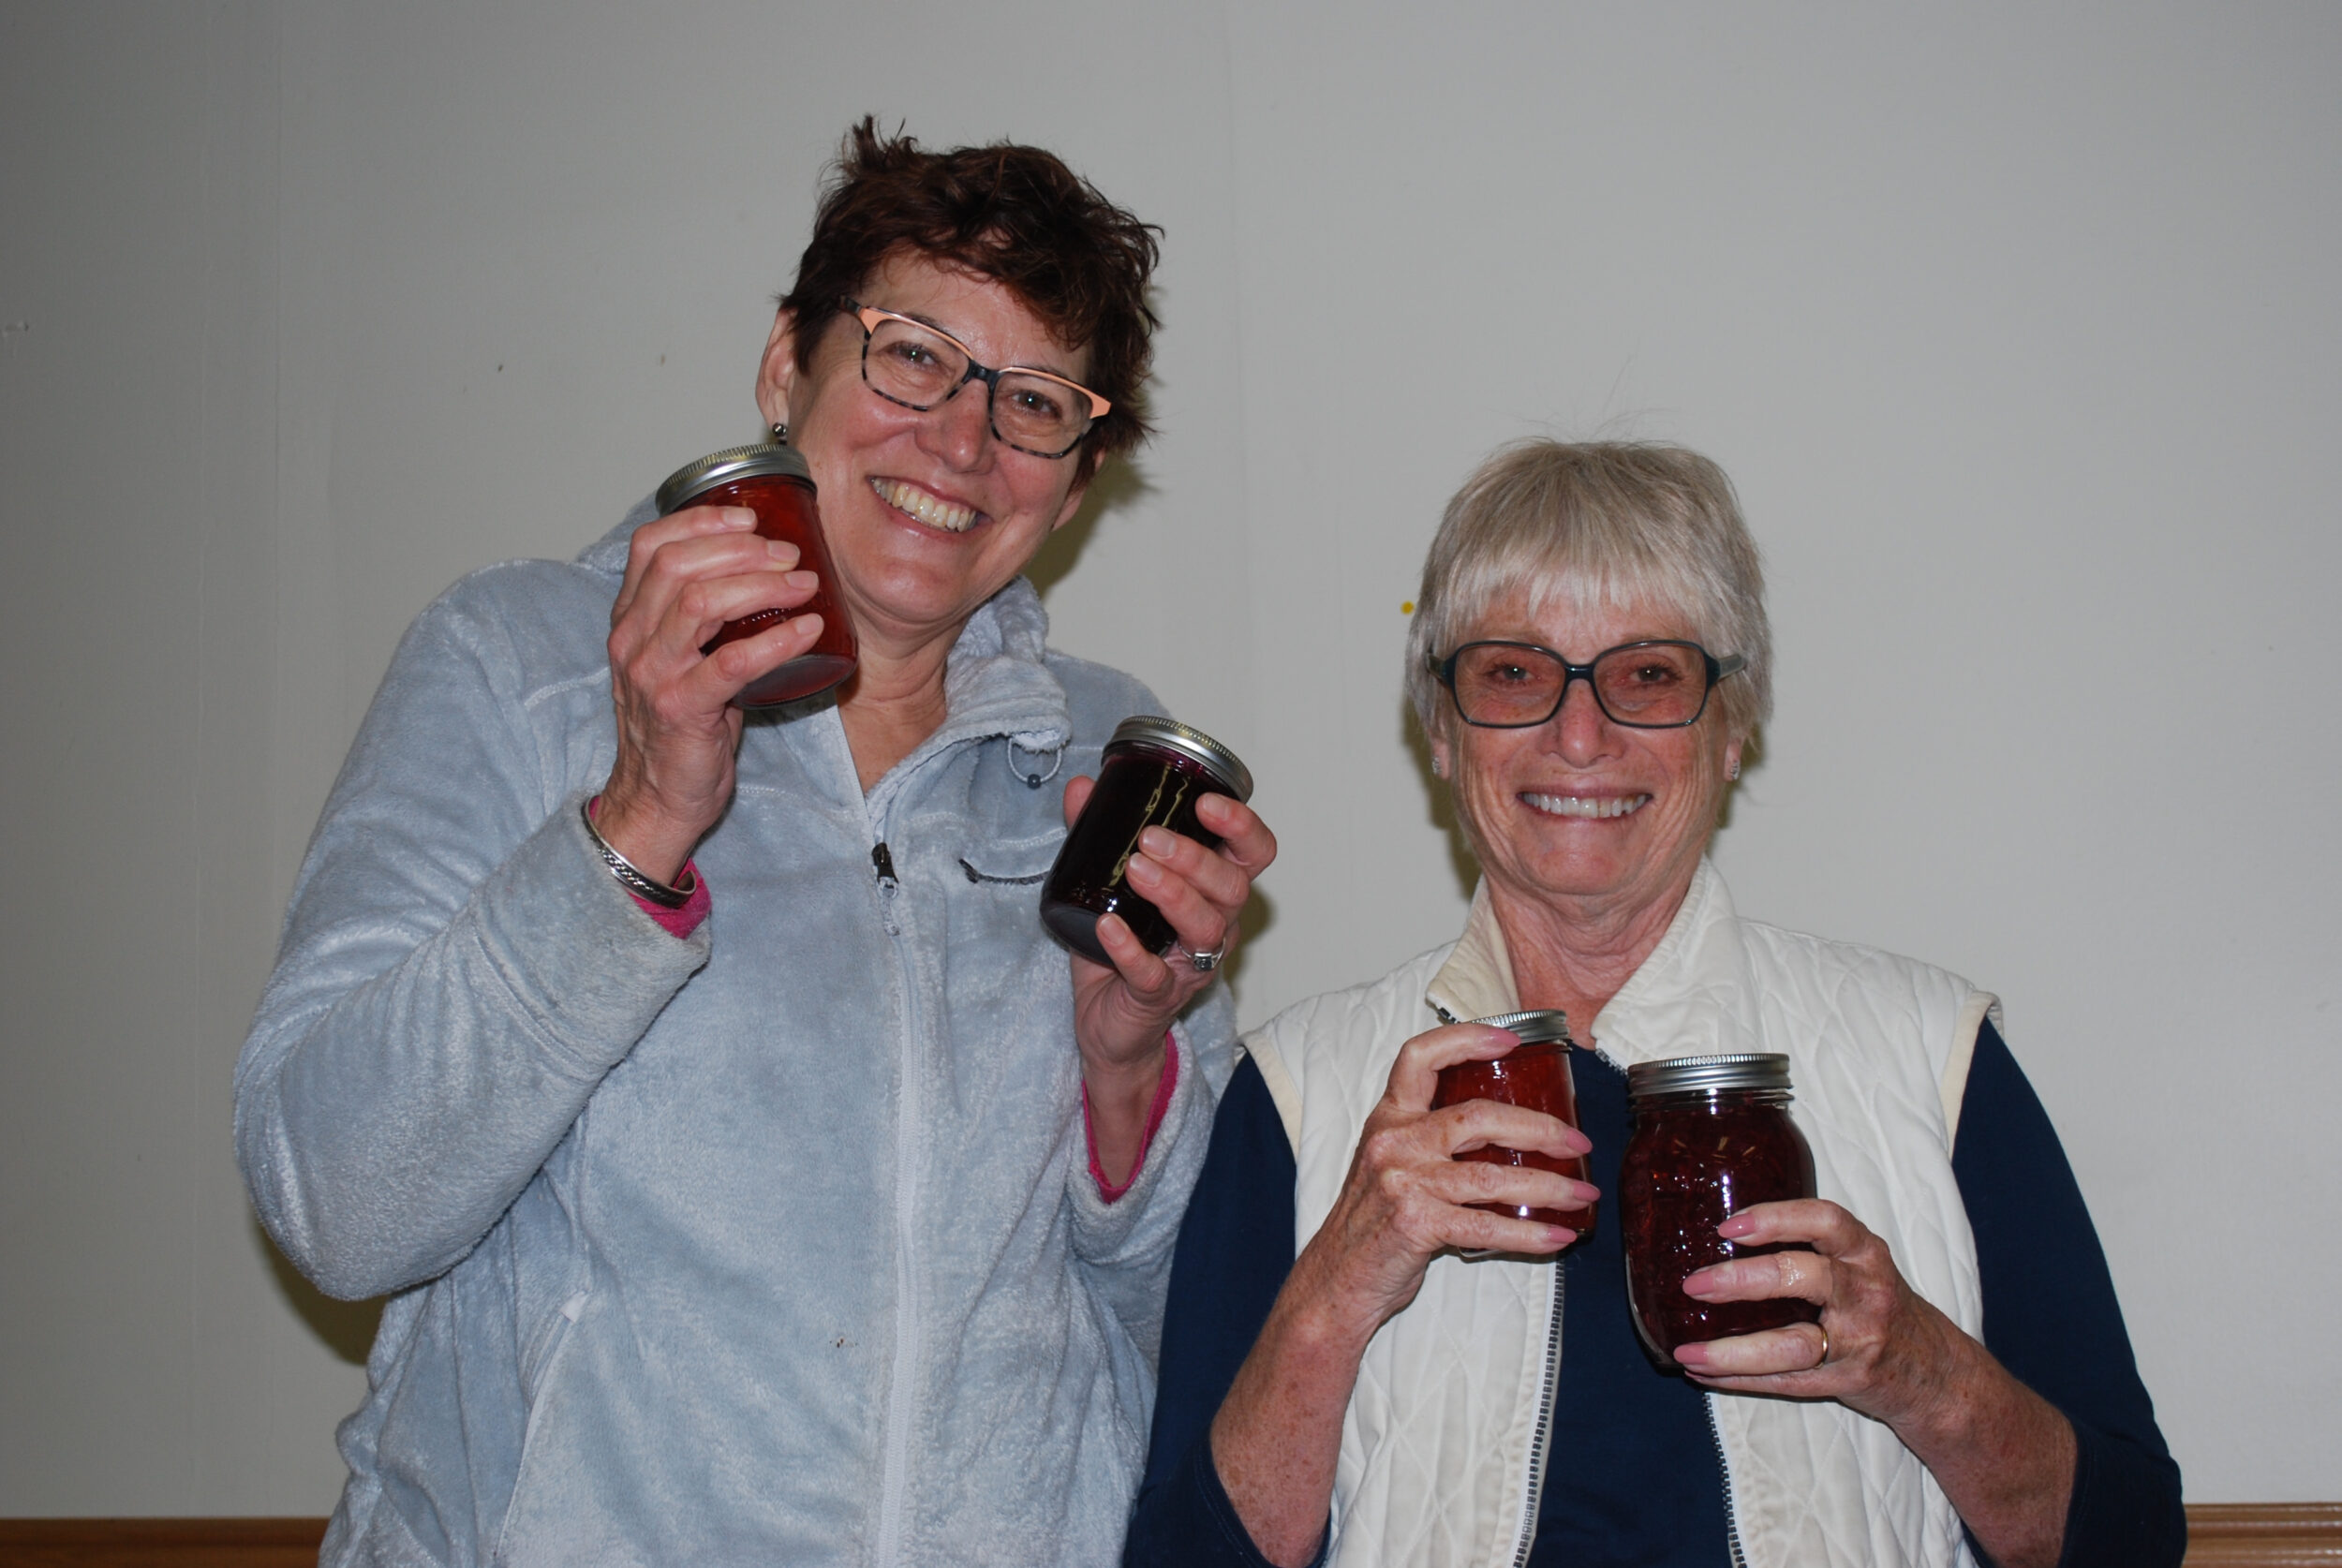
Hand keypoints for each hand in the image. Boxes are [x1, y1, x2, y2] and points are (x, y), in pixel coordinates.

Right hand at [595, 505, 827, 882]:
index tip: (751, 518)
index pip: (650, 545)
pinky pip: (732, 662)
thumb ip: (703, 621)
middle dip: (744, 550)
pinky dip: (777, 640)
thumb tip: (770, 577)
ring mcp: (653, 674)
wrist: (657, 799)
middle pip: (680, 565)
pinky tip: (810, 629)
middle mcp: (632, 639)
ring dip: (763, 585)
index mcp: (629, 620)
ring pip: (702, 602)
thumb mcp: (680, 661)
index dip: (702, 521)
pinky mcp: (682, 709)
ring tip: (806, 585)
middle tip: (792, 555)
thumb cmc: (679, 728)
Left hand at [1062, 781, 1277, 1076]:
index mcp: (1214, 892)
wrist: (1106, 1022)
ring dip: (1173, 894)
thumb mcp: (1111, 884)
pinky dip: (1130, 949)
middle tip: (1151, 839)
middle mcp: (1215, 927)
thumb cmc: (1123, 948)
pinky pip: (1153, 974)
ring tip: (1135, 870)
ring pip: (1205, 928)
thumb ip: (1099, 835)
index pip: (1253, 854)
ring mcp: (1189, 965)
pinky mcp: (1157, 996)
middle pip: (1233, 888)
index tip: (1206, 802)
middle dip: (1196, 857)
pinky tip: (1109, 926)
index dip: (1241, 826)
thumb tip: (1082, 787)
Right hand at [1296, 1022, 1595, 1342]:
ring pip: (1493, 1176)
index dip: (1466, 1039)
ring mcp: (1404, 1182)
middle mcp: (1395, 1142)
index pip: (1420, 1057)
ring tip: (1582, 1194)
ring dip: (1549, 1186)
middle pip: (1478, 1117)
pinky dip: (1529, 1233)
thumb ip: (1432, 1140)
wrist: (1337, 1277)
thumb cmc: (1372, 1220)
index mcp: (1389, 1117)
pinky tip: (1557, 1235)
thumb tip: (1511, 1133)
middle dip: (1540, 1128)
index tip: (1511, 1040)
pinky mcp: (1416, 1223)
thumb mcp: (1391, 1162)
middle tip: (1577, 1142)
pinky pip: (1487, 1225)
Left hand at [1673, 1199, 2081, 1567]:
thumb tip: (1717, 1232)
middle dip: (1744, 1281)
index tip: (1728, 1226)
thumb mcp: (1859, 1264)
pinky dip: (1742, 1380)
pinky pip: (1788, 1383)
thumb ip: (1808, 1246)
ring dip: (1734, 1352)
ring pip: (1794, 1346)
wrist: (1935, 1371)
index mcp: (1865, 1253)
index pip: (1827, 1222)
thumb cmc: (1877, 1303)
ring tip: (1688, 1351)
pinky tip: (1703, 1374)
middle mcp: (1867, 1293)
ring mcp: (1860, 1341)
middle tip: (1695, 1285)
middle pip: (1806, 1279)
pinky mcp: (1848, 1382)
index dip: (1777, 1219)